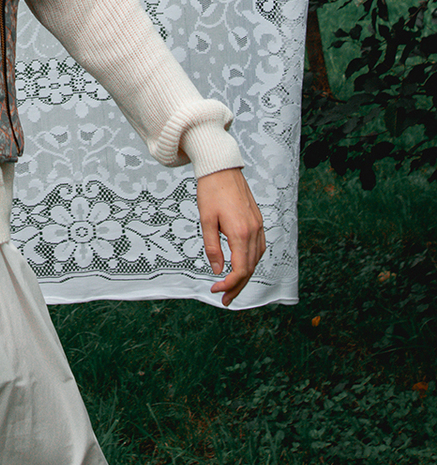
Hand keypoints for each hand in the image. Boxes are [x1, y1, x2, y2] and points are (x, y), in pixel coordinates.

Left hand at [196, 167, 265, 305]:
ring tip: (232, 286)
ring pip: (257, 259)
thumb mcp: (206, 219)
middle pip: (250, 268)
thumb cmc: (210, 190)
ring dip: (246, 275)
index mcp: (240, 232)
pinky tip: (243, 264)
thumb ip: (212, 247)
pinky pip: (259, 247)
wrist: (221, 166)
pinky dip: (252, 260)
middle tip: (224, 299)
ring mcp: (258, 225)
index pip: (241, 269)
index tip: (216, 291)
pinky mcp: (257, 220)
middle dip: (238, 286)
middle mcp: (253, 231)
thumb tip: (218, 270)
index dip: (230, 285)